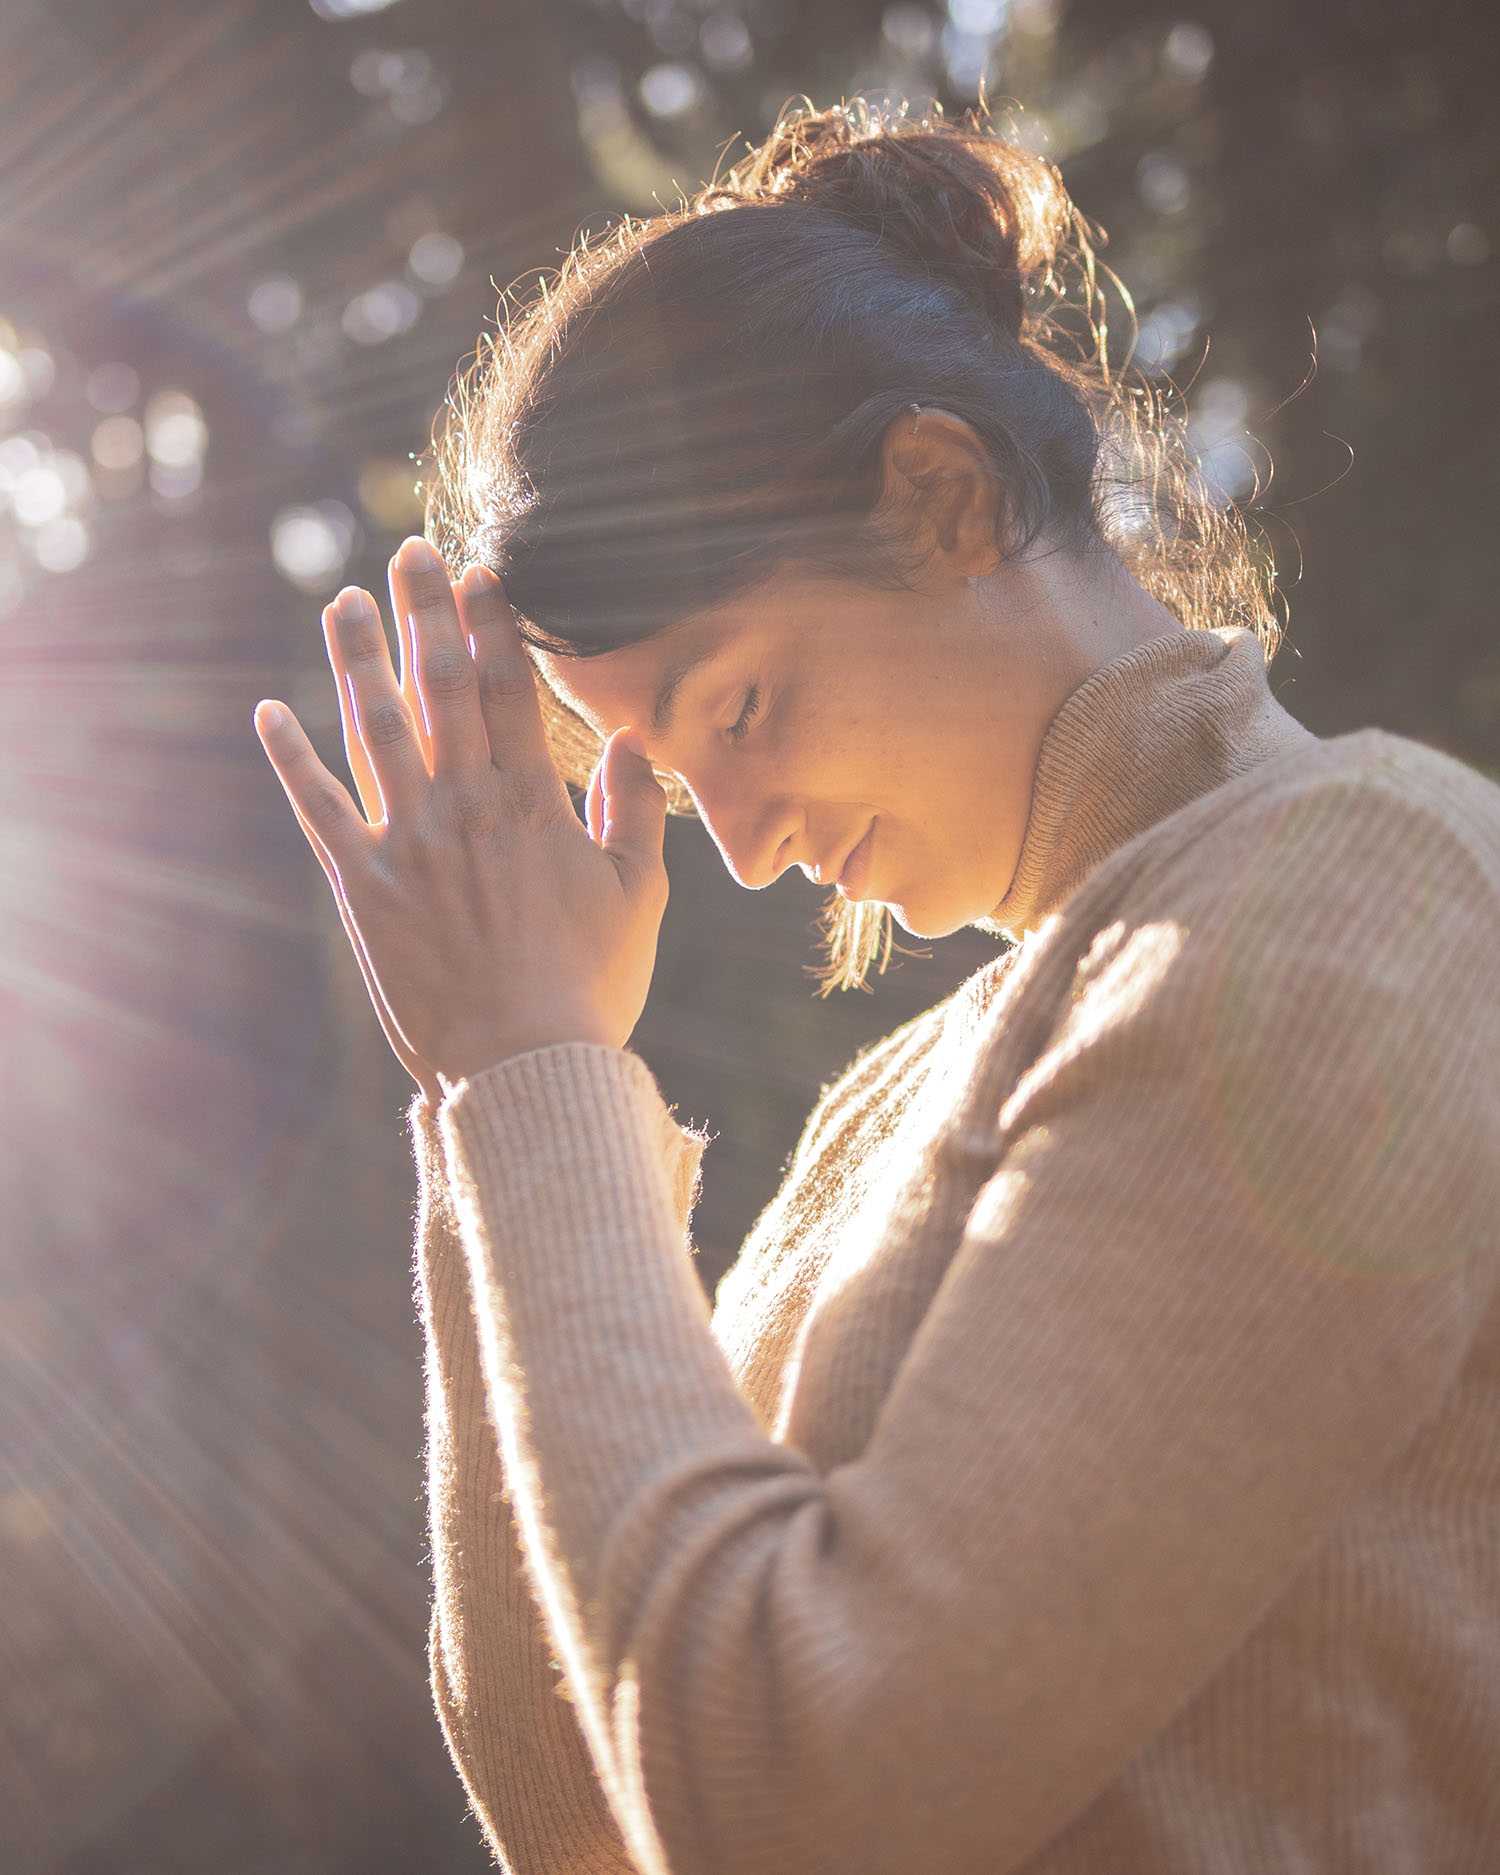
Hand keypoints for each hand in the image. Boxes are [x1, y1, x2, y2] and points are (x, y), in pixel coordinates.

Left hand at [253, 536, 670, 1096]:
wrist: (523, 1066)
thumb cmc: (591, 987)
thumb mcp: (639, 898)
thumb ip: (633, 813)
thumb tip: (634, 743)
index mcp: (531, 804)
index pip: (507, 692)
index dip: (490, 626)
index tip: (477, 573)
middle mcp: (463, 806)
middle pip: (439, 688)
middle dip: (423, 612)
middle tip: (407, 551)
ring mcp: (406, 842)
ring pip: (374, 728)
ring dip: (357, 660)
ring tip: (342, 602)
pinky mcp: (361, 886)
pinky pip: (317, 809)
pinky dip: (291, 760)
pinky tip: (268, 713)